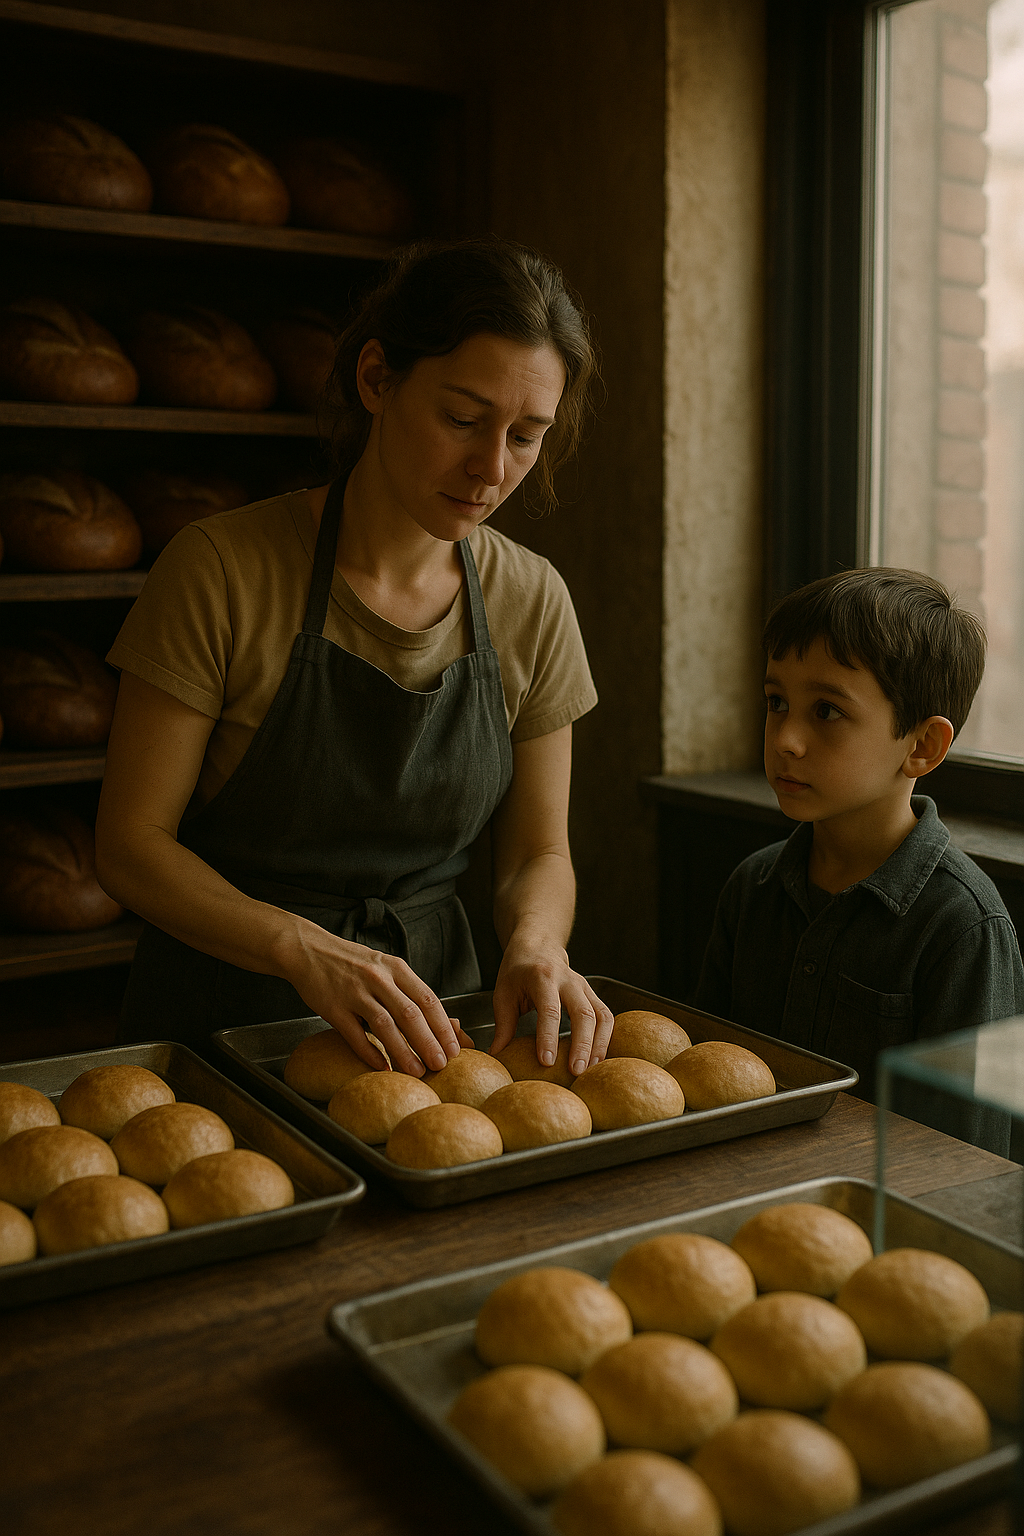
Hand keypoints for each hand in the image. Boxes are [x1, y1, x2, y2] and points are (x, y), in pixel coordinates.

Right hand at [284, 922, 463, 1075]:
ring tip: (417, 1071)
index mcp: (396, 968)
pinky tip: (383, 1068)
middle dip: (429, 1042)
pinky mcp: (333, 1007)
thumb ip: (413, 994)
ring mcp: (355, 992)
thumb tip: (452, 1025)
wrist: (309, 950)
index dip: (444, 1027)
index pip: (428, 1000)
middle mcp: (378, 978)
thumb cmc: (354, 964)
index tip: (456, 1049)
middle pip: (410, 1014)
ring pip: (385, 1025)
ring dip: (403, 1052)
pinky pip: (355, 1034)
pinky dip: (370, 1053)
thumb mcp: (387, 969)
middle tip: (441, 1065)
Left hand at [489, 939, 613, 1076]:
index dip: (548, 1036)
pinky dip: (606, 1038)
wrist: (538, 946)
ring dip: (599, 1044)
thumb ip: (503, 1025)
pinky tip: (598, 1058)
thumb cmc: (518, 972)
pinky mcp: (592, 995)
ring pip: (601, 1015)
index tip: (546, 1061)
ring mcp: (584, 986)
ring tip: (591, 1069)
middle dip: (581, 1044)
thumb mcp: (503, 993)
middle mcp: (568, 980)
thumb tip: (497, 1055)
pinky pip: (606, 1016)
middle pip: (582, 1013)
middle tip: (576, 1071)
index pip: (549, 1009)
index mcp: (542, 977)